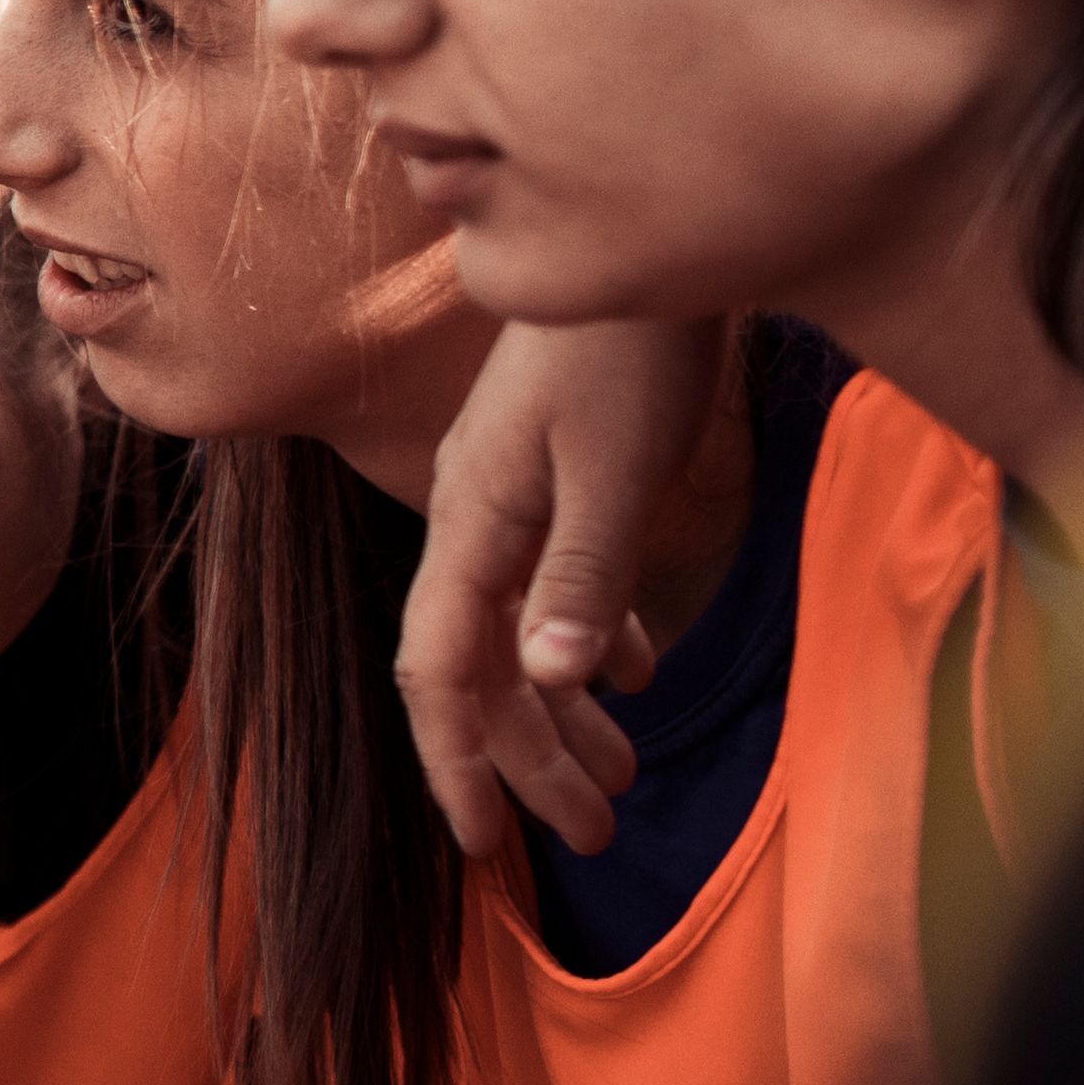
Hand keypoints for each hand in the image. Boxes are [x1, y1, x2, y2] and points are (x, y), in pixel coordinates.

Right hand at [406, 319, 710, 858]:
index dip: (457, 759)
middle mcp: (474, 515)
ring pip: (519, 629)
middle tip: (595, 834)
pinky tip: (633, 673)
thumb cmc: (627, 349)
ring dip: (563, 712)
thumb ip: (584, 571)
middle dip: (530, 760)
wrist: (642, 241)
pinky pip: (553, 583)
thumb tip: (553, 681)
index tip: (487, 843)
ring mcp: (509, 493)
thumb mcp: (618, 466)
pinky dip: (588, 639)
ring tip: (620, 777)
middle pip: (485, 665)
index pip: (441, 667)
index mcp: (473, 519)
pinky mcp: (552, 472)